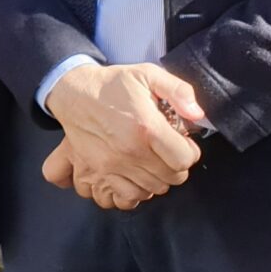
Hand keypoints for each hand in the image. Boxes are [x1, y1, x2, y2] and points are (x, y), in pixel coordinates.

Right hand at [42, 61, 205, 209]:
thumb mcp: (148, 74)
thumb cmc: (113, 84)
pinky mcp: (98, 172)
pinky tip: (137, 176)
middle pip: (171, 178)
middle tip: (167, 151)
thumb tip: (197, 114)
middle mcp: (130, 151)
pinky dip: (137, 191)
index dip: (189, 152)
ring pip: (152, 190)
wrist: (73, 93)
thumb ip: (178, 90)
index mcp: (146, 128)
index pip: (184, 159)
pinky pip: (126, 197)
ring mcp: (112, 165)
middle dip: (176, 166)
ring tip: (153, 162)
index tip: (183, 144)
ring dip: (158, 179)